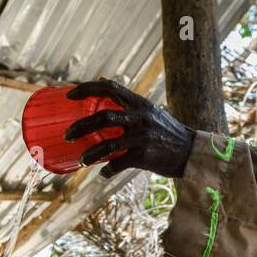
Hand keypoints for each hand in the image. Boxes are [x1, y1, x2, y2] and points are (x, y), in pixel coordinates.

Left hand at [65, 78, 196, 178]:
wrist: (190, 152)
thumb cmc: (166, 132)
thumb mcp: (150, 111)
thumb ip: (128, 101)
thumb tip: (101, 82)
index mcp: (139, 103)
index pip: (109, 88)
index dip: (87, 89)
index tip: (69, 95)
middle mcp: (140, 117)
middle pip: (103, 117)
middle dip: (81, 126)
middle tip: (67, 135)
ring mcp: (142, 137)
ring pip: (107, 144)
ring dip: (90, 153)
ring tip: (81, 160)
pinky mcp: (144, 156)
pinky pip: (119, 164)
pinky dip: (108, 170)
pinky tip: (103, 173)